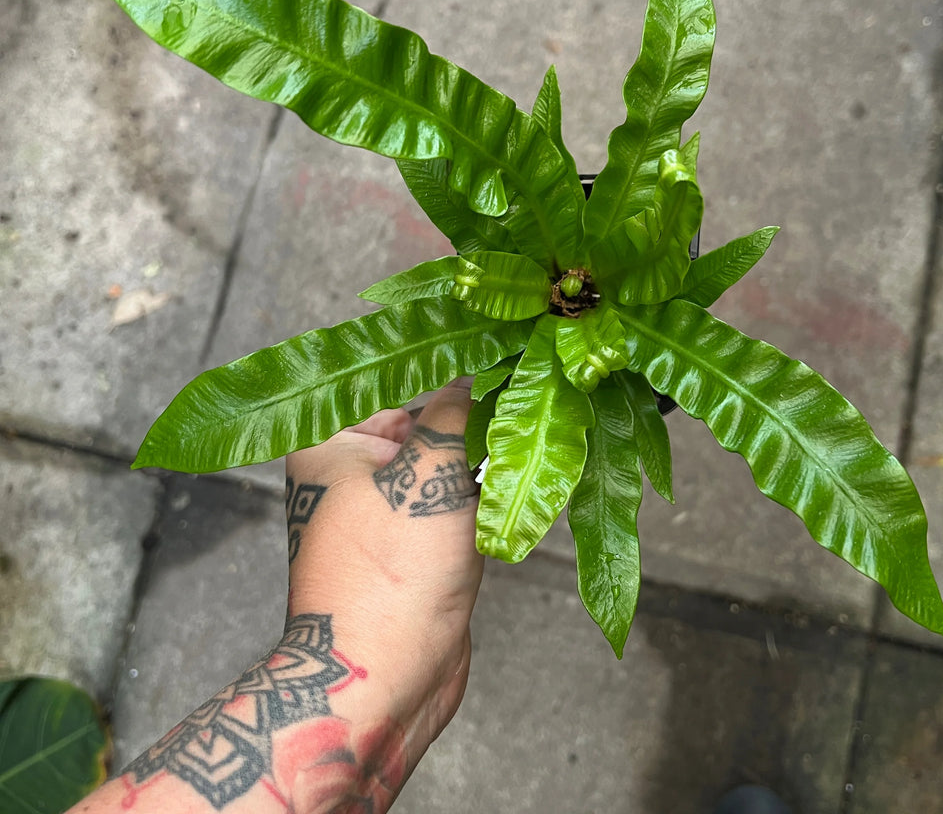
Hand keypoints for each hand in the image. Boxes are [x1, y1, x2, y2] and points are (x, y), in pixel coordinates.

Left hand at [74, 382, 482, 813]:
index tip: (496, 366)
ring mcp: (380, 511)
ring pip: (446, 464)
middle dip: (469, 427)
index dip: (448, 375)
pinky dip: (480, 502)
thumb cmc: (390, 576)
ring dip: (480, 469)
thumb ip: (459, 411)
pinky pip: (453, 503)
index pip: (396, 381)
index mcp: (327, 439)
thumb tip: (481, 374)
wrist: (387, 680)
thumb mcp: (431, 472)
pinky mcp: (410, 546)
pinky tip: (502, 503)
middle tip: (512, 423)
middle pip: (426, 422)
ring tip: (505, 471)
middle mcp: (347, 470)